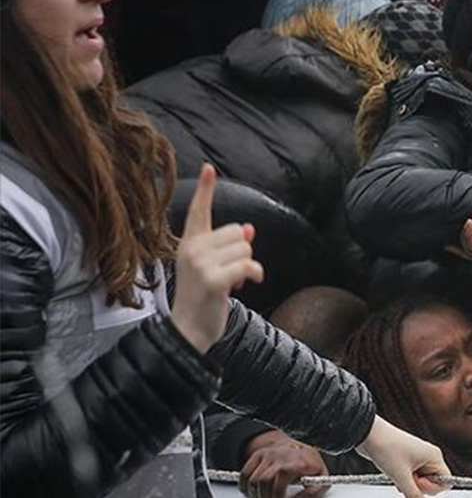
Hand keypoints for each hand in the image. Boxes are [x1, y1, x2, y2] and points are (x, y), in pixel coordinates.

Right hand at [172, 164, 263, 352]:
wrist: (190, 330)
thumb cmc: (202, 299)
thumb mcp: (214, 268)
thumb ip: (228, 247)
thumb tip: (248, 229)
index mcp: (189, 244)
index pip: (198, 211)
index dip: (205, 189)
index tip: (209, 168)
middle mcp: (192, 249)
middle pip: (236, 232)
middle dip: (242, 253)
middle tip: (229, 273)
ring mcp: (200, 264)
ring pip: (245, 249)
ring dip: (247, 267)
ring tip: (232, 282)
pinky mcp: (213, 280)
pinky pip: (248, 265)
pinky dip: (253, 276)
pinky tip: (244, 286)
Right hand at [239, 431, 327, 497]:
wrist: (299, 449)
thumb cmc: (311, 466)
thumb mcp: (321, 479)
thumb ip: (312, 493)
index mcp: (299, 462)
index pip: (282, 476)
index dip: (277, 494)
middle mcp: (282, 456)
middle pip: (264, 480)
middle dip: (266, 497)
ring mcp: (268, 455)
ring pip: (253, 480)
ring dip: (256, 494)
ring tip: (265, 497)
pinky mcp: (258, 456)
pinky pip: (245, 475)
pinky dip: (245, 487)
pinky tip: (255, 492)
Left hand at [356, 416, 449, 497]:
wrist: (368, 434)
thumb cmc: (386, 449)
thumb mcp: (400, 477)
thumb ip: (413, 494)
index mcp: (434, 456)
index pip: (445, 481)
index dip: (432, 489)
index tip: (416, 483)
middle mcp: (429, 456)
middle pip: (432, 483)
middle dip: (418, 487)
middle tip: (404, 479)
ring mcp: (419, 458)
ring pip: (420, 481)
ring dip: (409, 484)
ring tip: (396, 475)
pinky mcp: (408, 460)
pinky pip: (411, 477)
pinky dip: (403, 480)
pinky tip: (394, 474)